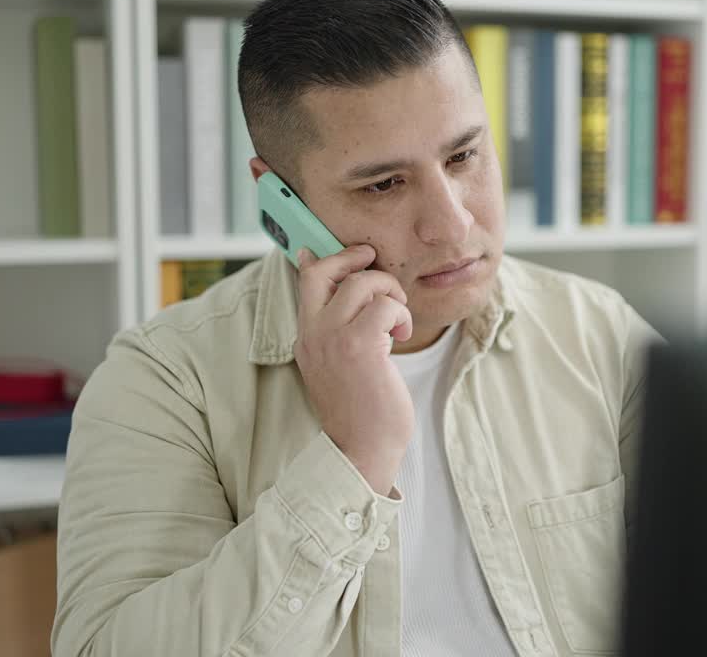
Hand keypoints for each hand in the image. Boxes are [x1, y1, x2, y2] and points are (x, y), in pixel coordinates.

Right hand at [294, 245, 414, 495]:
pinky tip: (402, 335)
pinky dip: (401, 314)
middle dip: (356, 259)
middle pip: (325, 271)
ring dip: (390, 292)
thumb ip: (338, 333)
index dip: (325, 257)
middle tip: (377, 266)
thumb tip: (350, 305)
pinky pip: (386, 306)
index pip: (305, 280)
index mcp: (306, 338)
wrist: (361, 451)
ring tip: (398, 319)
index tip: (352, 255)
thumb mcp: (339, 366)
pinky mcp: (361, 345)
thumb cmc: (360, 412)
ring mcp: (333, 338)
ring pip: (362, 283)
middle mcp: (313, 334)